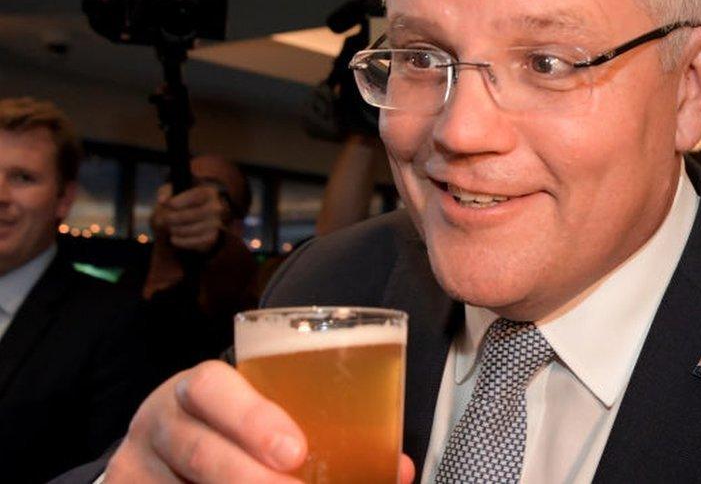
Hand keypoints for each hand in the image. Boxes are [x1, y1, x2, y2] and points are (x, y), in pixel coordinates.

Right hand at [104, 361, 415, 482]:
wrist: (162, 455)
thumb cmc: (235, 429)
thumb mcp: (263, 415)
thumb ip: (318, 429)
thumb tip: (400, 470)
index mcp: (197, 389)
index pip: (212, 387)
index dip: (252, 418)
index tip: (296, 451)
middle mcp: (159, 423)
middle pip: (196, 450)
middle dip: (249, 476)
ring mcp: (137, 467)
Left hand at [150, 184, 226, 252]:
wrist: (190, 221)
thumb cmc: (180, 203)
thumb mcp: (172, 193)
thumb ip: (164, 192)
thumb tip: (162, 200)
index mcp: (208, 192)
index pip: (196, 196)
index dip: (180, 201)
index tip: (168, 205)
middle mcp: (215, 207)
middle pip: (193, 214)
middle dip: (174, 218)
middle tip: (162, 219)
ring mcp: (215, 224)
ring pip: (191, 229)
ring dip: (175, 230)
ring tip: (169, 227)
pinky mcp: (211, 238)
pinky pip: (194, 242)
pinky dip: (180, 241)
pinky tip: (173, 237)